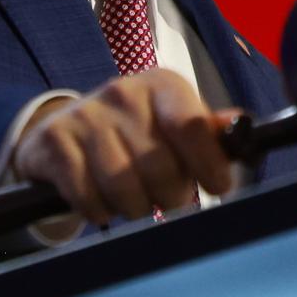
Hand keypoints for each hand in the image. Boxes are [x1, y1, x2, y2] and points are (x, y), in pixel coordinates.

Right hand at [10, 70, 239, 225]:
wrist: (63, 131)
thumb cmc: (134, 132)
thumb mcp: (173, 123)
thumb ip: (207, 131)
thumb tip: (241, 128)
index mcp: (162, 86)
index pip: (192, 127)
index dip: (208, 164)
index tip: (217, 187)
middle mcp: (123, 92)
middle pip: (159, 167)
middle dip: (169, 195)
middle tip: (167, 197)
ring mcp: (86, 115)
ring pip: (123, 187)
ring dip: (134, 207)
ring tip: (135, 201)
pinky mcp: (55, 140)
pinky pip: (88, 197)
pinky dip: (99, 210)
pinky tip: (102, 200)